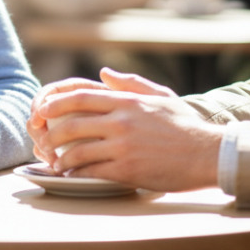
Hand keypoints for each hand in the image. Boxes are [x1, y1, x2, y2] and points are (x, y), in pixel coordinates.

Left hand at [33, 68, 223, 191]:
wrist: (207, 154)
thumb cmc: (184, 125)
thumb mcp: (160, 96)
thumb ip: (131, 83)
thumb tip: (103, 73)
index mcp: (127, 102)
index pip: (80, 96)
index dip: (55, 102)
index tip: (42, 109)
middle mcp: (122, 122)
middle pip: (72, 124)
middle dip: (51, 133)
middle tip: (42, 140)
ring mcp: (123, 146)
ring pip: (78, 151)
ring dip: (61, 158)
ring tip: (55, 162)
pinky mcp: (128, 169)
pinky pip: (92, 171)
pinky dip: (77, 174)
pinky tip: (71, 175)